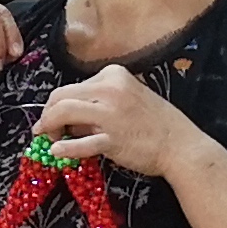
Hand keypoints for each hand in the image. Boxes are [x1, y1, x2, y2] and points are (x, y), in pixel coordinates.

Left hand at [37, 65, 207, 179]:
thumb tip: (66, 117)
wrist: (181, 146)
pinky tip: (57, 152)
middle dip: (47, 115)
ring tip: (49, 141)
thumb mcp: (127, 100)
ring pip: (64, 112)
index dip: (55, 105)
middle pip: (61, 96)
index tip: (54, 119)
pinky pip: (80, 142)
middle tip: (45, 132)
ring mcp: (111, 113)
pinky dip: (64, 148)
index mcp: (113, 75)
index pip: (71, 87)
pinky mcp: (113, 138)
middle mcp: (111, 88)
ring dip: (49, 127)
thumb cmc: (155, 124)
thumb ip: (98, 103)